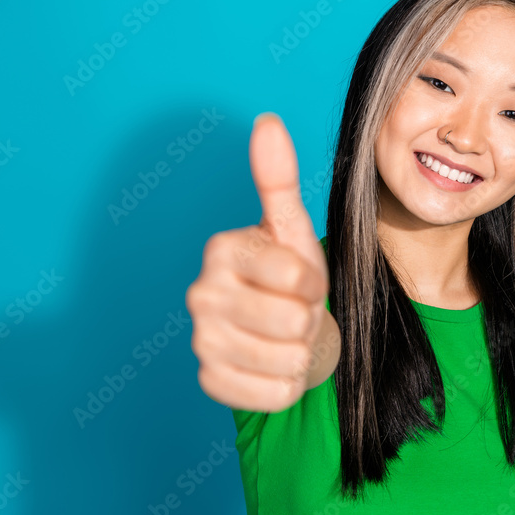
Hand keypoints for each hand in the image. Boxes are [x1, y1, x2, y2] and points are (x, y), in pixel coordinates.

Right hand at [186, 112, 336, 411]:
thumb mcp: (291, 227)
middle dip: (309, 320)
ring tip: (286, 338)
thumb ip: (278, 177)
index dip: (314, 282)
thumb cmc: (289, 278)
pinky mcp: (210, 382)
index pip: (298, 275)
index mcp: (221, 250)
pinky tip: (274, 365)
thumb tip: (267, 121)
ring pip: (289, 359)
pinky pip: (275, 393)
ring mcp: (201, 341)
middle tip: (295, 311)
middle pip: (294, 320)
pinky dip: (288, 384)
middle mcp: (200, 294)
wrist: (282, 333)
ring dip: (301, 352)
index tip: (302, 279)